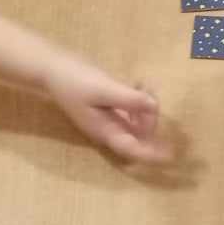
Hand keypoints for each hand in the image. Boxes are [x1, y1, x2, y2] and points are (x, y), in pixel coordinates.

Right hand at [43, 54, 169, 162]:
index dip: (152, 155)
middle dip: (151, 119)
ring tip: (143, 83)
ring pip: (137, 121)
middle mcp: (109, 129)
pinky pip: (131, 109)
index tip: (171, 156)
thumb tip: (154, 107)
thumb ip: (129, 99)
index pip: (132, 149)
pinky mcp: (109, 106)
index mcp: (105, 131)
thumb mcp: (103, 89)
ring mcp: (109, 118)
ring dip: (146, 106)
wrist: (53, 68)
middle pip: (139, 135)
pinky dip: (138, 98)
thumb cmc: (75, 81)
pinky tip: (139, 82)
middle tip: (150, 93)